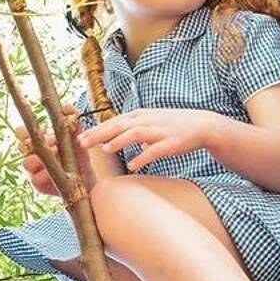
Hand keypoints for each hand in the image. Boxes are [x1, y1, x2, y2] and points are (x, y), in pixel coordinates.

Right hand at [15, 106, 83, 196]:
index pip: (21, 133)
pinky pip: (36, 180)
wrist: (87, 179)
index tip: (42, 129)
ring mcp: (33, 171)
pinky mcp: (38, 185)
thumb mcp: (77, 138)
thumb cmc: (78, 156)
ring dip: (41, 158)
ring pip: (27, 163)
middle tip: (51, 142)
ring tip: (56, 155)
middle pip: (21, 147)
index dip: (25, 130)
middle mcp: (32, 155)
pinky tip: (56, 173)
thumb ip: (73, 122)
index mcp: (37, 141)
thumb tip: (68, 107)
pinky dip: (46, 175)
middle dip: (34, 143)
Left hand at [81, 107, 216, 171]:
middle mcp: (147, 120)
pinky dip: (143, 157)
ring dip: (119, 141)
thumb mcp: (148, 122)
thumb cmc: (171, 125)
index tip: (78, 138)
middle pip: (119, 125)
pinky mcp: (171, 143)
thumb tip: (110, 139)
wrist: (201, 125)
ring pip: (135, 133)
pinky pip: (155, 150)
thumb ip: (129, 129)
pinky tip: (132, 165)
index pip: (113, 121)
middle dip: (100, 134)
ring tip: (105, 149)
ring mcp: (159, 131)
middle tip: (82, 143)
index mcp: (139, 115)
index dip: (95, 129)